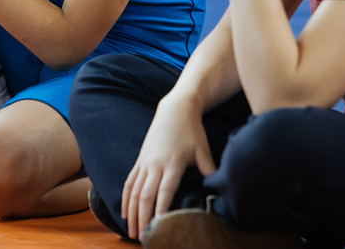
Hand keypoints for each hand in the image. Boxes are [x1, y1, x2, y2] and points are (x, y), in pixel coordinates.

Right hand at [122, 96, 214, 240]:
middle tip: (143, 237)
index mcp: (173, 163)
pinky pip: (130, 182)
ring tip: (131, 230)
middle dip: (143, 218)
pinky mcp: (140, 160)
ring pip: (134, 191)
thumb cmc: (191, 131)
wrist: (174, 109)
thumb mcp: (203, 150)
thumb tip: (219, 190)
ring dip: (132, 212)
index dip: (161, 209)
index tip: (159, 225)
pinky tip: (125, 212)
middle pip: (145, 195)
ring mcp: (145, 162)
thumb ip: (209, 170)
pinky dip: (125, 197)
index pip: (165, 191)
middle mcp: (155, 164)